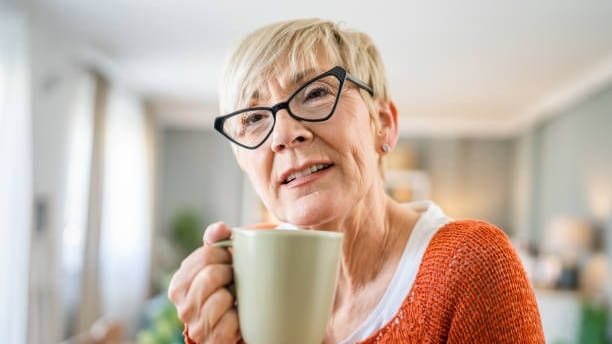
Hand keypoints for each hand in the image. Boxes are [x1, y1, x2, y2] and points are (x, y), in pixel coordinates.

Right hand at [168, 222, 240, 342]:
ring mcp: (196, 325)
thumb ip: (215, 241)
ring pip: (221, 298)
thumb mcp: (216, 263)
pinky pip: (230, 322)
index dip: (225, 254)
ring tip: (236, 295)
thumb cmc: (224, 287)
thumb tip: (221, 228)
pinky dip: (239, 317)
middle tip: (236, 277)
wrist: (232, 323)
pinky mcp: (213, 340)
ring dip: (235, 295)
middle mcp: (182, 306)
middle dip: (230, 273)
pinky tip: (238, 314)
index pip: (205, 255)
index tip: (231, 260)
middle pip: (211, 275)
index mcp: (179, 284)